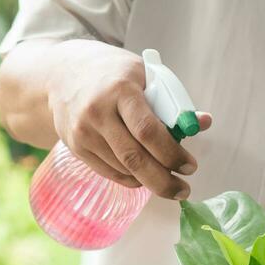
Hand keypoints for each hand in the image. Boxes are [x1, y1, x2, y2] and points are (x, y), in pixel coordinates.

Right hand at [47, 40, 210, 198]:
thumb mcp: (144, 76)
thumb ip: (172, 101)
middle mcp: (98, 112)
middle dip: (163, 180)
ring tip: (168, 181)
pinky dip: (131, 179)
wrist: (62, 74)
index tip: (190, 166)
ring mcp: (83, 133)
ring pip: (123, 169)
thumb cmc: (113, 74)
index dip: (172, 153)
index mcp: (121, 89)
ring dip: (150, 181)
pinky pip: (110, 172)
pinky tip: (145, 177)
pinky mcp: (76, 148)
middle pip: (134, 158)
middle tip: (184, 190)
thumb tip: (203, 122)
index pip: (147, 130)